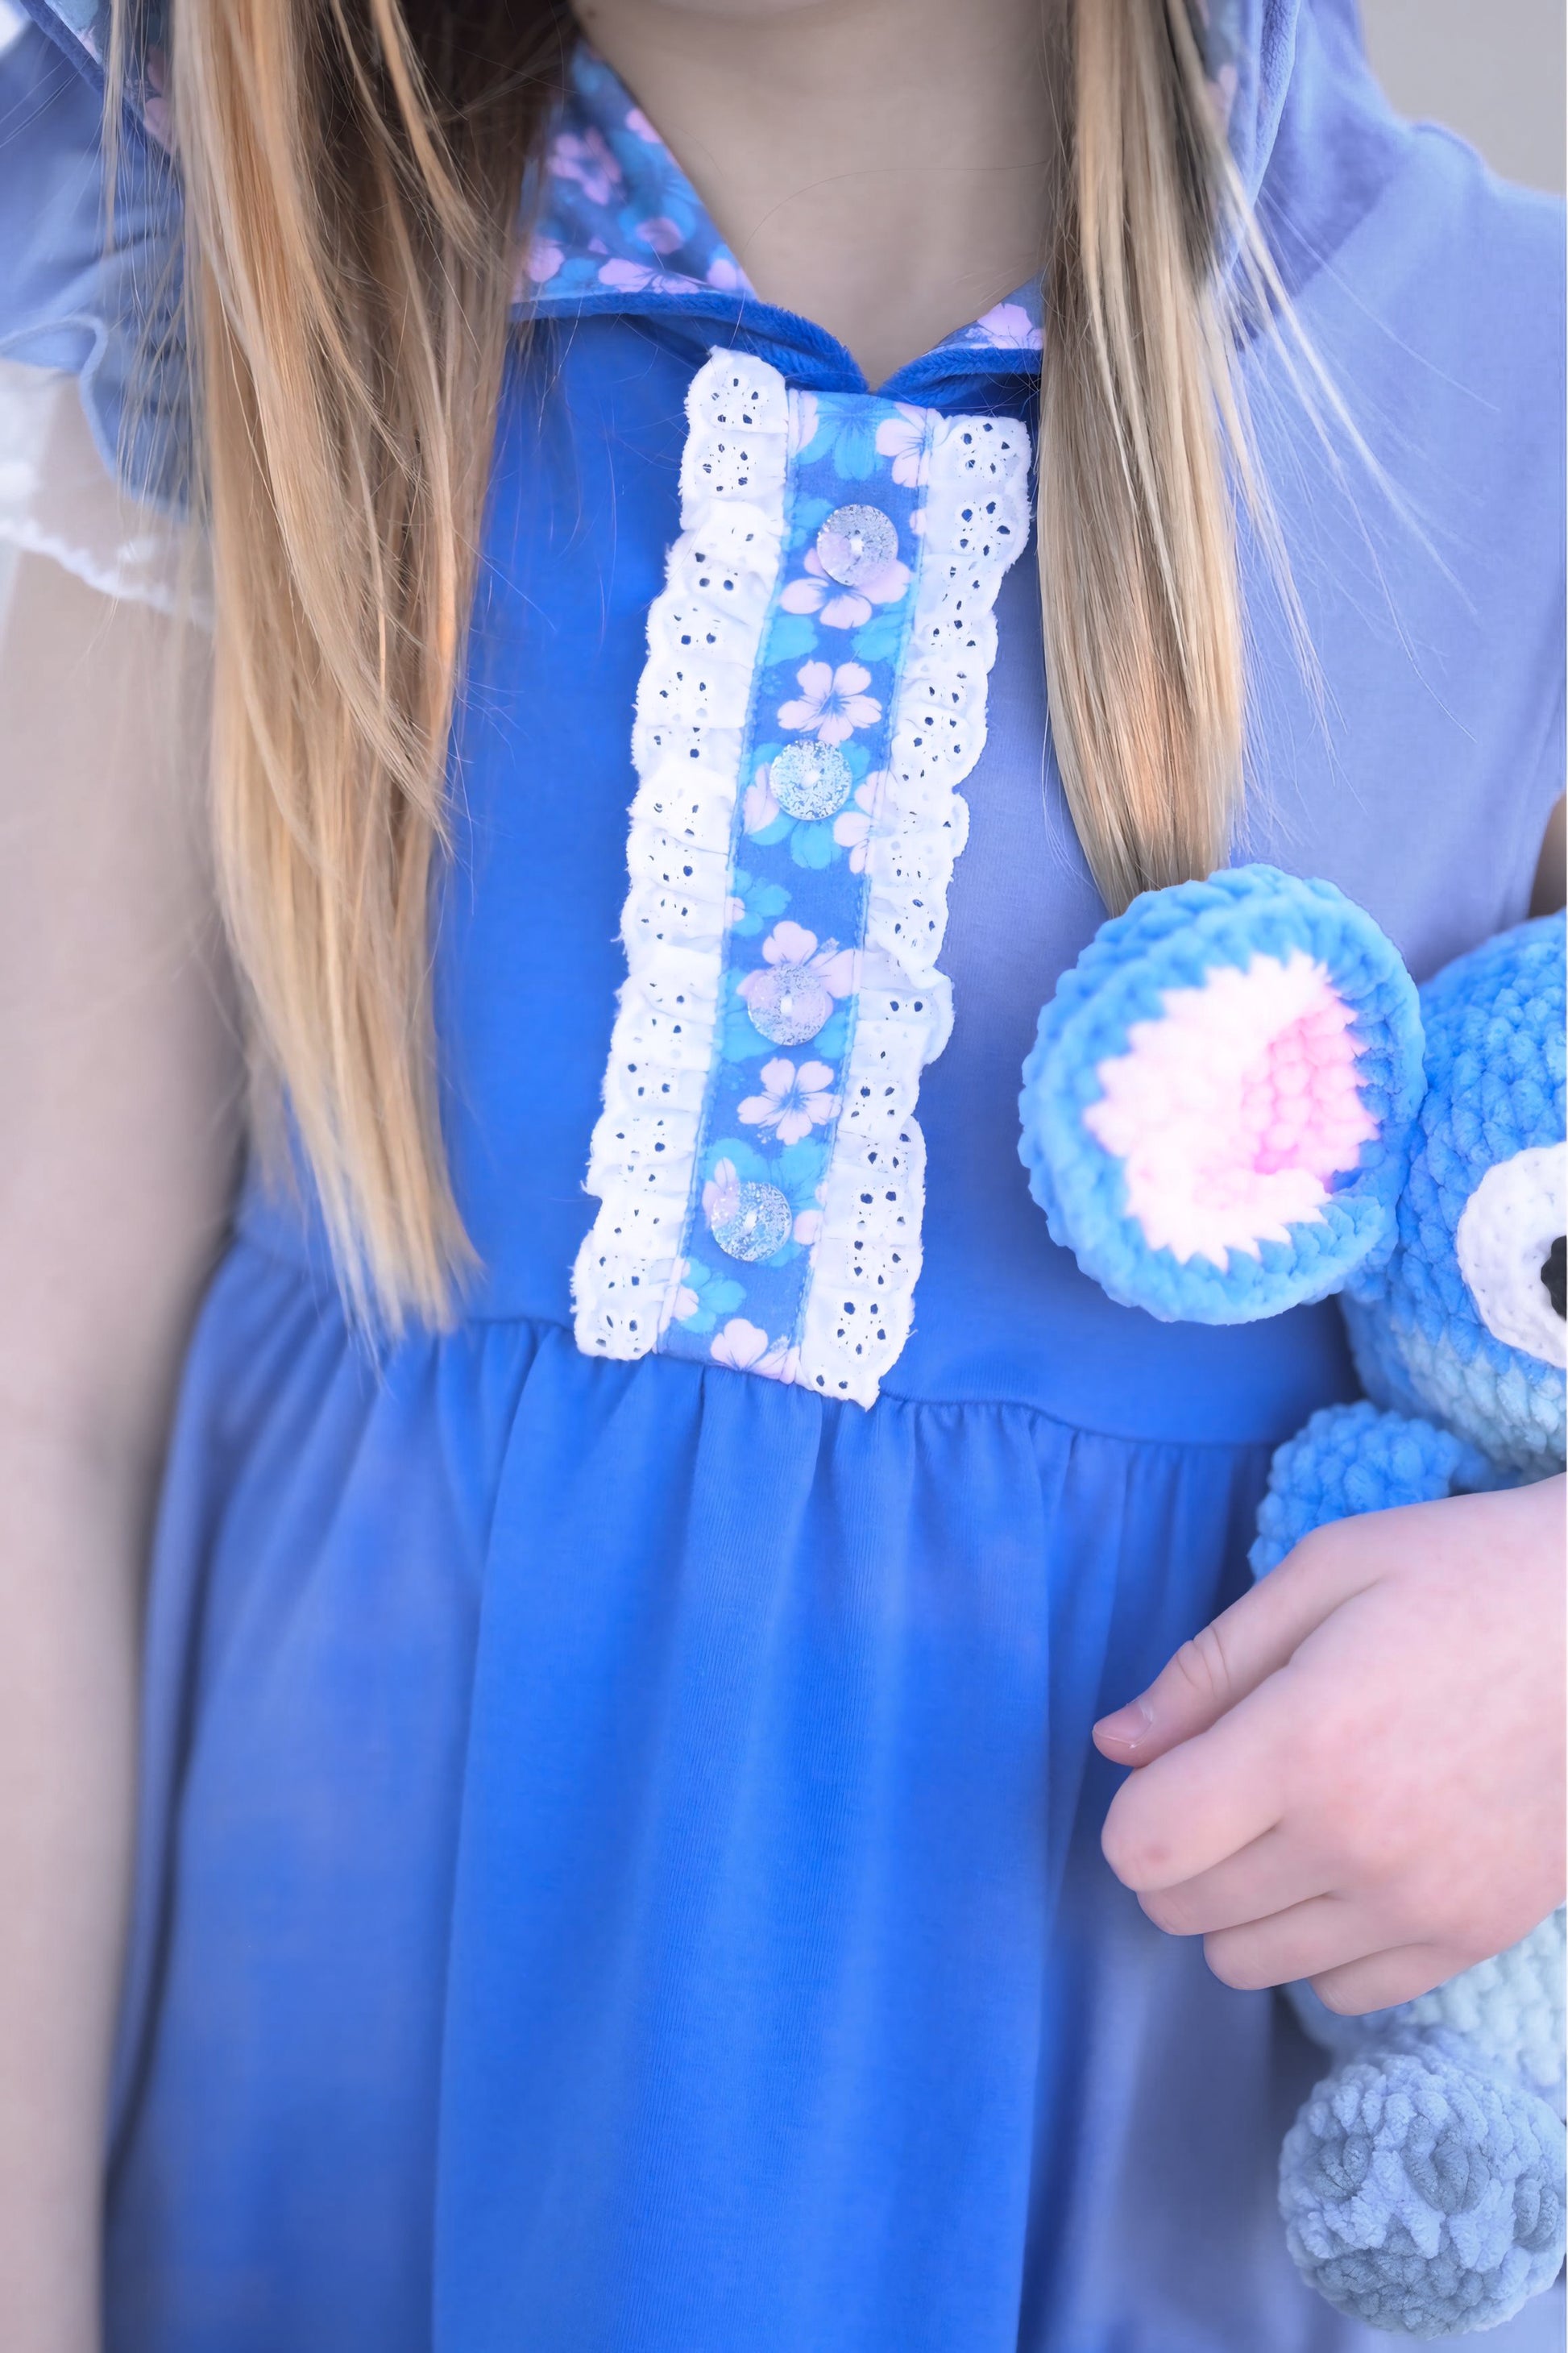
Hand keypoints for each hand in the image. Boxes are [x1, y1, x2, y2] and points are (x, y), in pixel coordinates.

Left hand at [1092, 1476, 1565, 2013]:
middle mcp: (1356, 1845)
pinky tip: (1348, 1864)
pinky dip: (1319, 1942)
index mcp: (1304, 1744)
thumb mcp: (1324, 1573)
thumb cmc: (1467, 1575)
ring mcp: (1420, 1905)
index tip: (1171, 1766)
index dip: (1132, 1808)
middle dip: (1176, 1849)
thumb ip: (1207, 1668)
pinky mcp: (1473, 1937)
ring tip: (1290, 1821)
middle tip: (1227, 1783)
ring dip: (1239, 1902)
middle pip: (1182, 1910)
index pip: (1143, 1845)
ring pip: (1247, 1963)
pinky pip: (1340, 1991)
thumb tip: (1114, 1743)